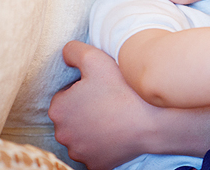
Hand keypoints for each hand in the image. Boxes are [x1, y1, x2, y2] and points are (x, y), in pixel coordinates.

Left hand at [49, 41, 209, 168]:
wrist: (151, 122)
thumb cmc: (122, 90)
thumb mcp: (97, 59)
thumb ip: (74, 51)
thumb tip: (66, 53)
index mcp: (58, 108)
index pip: (66, 94)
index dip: (83, 88)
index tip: (101, 86)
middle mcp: (63, 134)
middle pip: (72, 116)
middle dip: (86, 108)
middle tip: (108, 100)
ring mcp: (79, 152)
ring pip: (82, 135)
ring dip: (93, 126)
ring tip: (115, 114)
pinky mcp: (95, 164)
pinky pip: (95, 151)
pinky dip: (104, 143)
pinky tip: (118, 131)